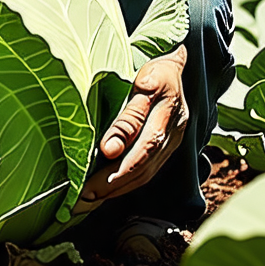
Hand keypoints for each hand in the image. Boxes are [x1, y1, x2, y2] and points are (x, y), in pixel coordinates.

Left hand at [73, 45, 188, 214]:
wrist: (181, 66)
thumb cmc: (158, 70)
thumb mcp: (143, 82)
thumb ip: (128, 118)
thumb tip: (109, 149)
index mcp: (166, 117)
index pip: (140, 154)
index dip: (115, 174)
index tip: (89, 186)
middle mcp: (172, 134)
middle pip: (142, 170)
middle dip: (111, 188)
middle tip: (83, 200)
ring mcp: (172, 142)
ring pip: (146, 174)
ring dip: (118, 189)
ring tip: (91, 199)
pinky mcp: (168, 146)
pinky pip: (148, 170)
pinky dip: (128, 182)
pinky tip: (110, 187)